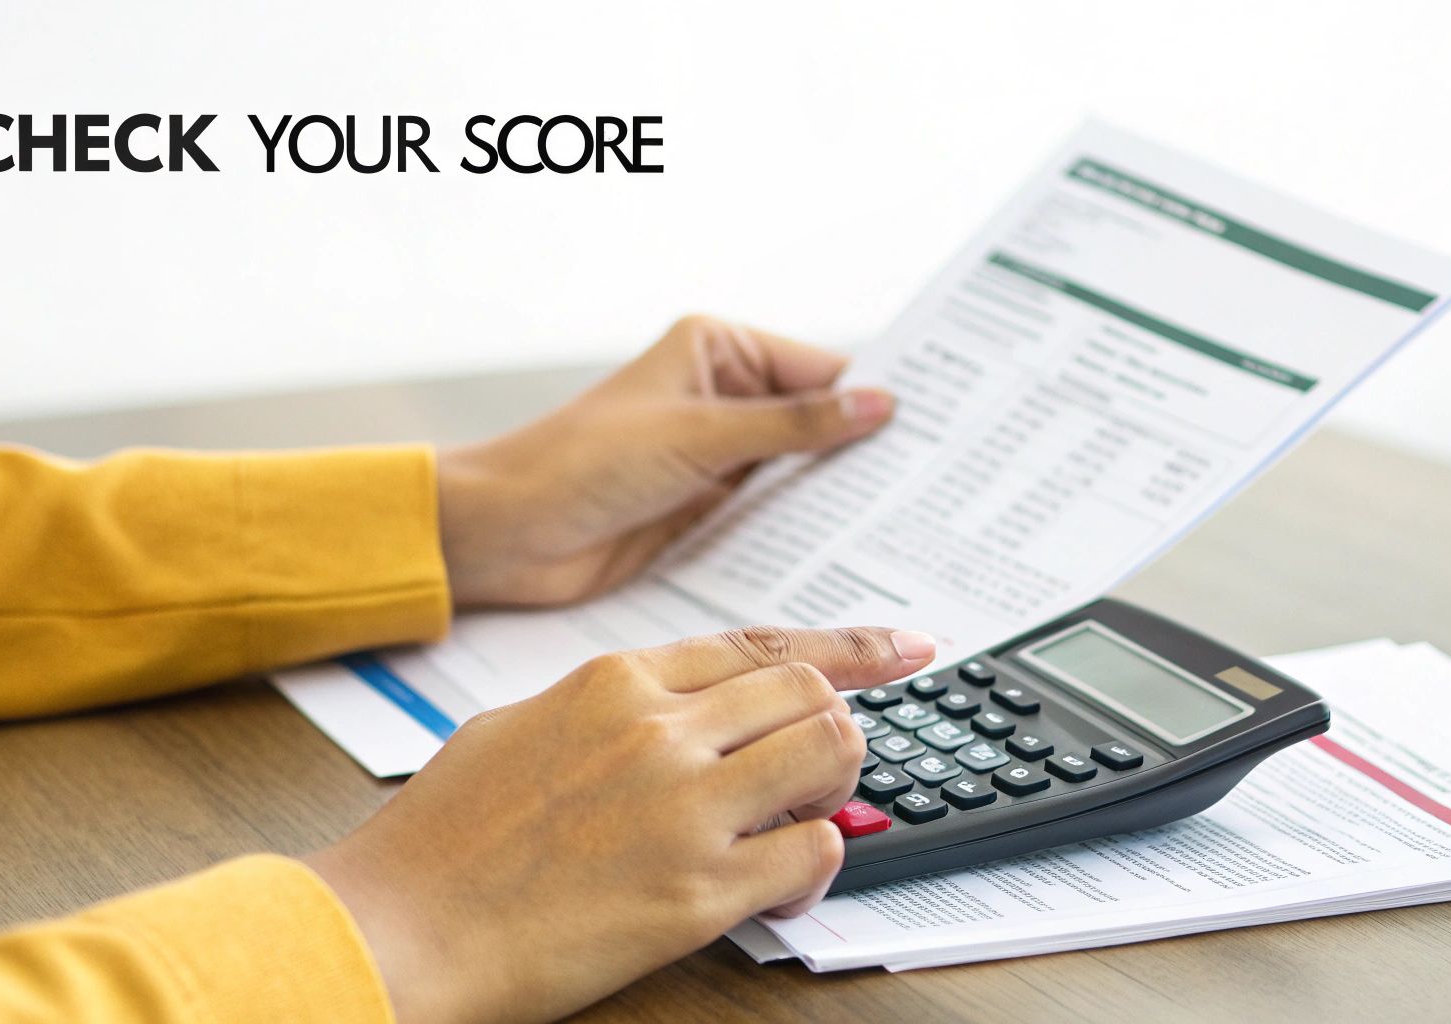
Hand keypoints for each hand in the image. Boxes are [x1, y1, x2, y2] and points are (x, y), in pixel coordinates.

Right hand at [304, 624, 935, 1022]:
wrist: (398, 927)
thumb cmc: (442, 837)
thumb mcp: (519, 726)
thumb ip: (608, 707)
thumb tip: (675, 709)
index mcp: (615, 680)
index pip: (761, 646)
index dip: (846, 648)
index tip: (902, 647)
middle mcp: (659, 730)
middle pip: (811, 693)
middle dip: (836, 726)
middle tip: (824, 765)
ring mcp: (683, 808)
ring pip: (832, 754)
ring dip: (836, 786)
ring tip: (803, 817)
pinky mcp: (696, 892)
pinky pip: (814, 853)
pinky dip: (815, 864)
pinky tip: (778, 881)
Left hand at [434, 314, 894, 606]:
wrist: (507, 535)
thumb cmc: (579, 463)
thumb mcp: (698, 437)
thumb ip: (792, 427)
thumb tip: (876, 406)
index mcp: (717, 351)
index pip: (820, 369)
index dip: (877, 395)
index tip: (940, 422)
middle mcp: (722, 398)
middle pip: (818, 422)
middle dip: (869, 450)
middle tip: (943, 478)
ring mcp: (717, 457)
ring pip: (801, 473)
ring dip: (842, 496)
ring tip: (916, 520)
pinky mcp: (708, 510)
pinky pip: (773, 516)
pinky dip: (808, 531)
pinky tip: (855, 552)